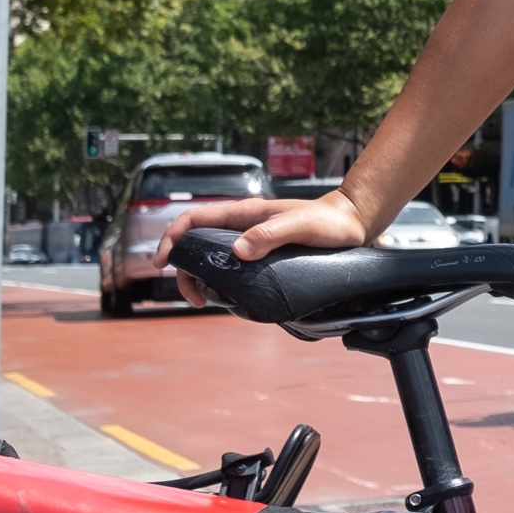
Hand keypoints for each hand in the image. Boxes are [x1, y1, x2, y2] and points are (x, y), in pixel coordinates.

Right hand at [161, 192, 373, 304]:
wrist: (351, 223)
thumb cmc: (328, 222)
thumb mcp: (300, 226)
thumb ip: (270, 235)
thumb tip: (237, 250)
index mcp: (244, 212)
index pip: (194, 220)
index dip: (172, 238)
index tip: (161, 263)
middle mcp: (242, 226)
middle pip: (196, 243)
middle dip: (184, 269)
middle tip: (194, 297)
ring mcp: (250, 240)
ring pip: (211, 257)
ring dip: (200, 277)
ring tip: (206, 300)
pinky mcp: (261, 254)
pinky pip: (231, 267)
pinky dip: (220, 281)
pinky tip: (226, 296)